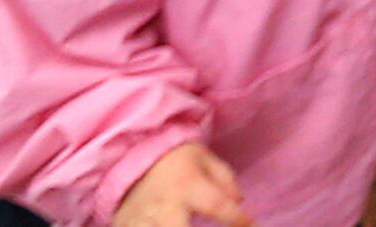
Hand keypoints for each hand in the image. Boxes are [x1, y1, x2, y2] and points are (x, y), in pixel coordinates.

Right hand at [114, 142, 252, 226]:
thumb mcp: (205, 159)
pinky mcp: (125, 226)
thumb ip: (225, 180)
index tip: (250, 224)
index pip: (217, 205)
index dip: (237, 218)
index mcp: (187, 185)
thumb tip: (239, 202)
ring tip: (183, 225)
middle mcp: (165, 206)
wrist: (134, 155)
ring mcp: (142, 220)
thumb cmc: (176, 159)